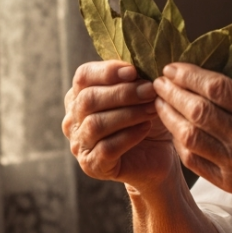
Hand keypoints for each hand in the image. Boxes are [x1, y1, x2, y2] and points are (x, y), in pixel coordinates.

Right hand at [63, 61, 175, 190]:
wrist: (158, 156)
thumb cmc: (146, 119)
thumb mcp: (141, 94)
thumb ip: (133, 78)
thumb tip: (135, 67)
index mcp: (79, 96)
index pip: (83, 76)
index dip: (107, 71)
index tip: (133, 71)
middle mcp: (73, 119)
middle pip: (88, 99)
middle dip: (122, 93)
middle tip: (150, 90)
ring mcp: (79, 144)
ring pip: (96, 124)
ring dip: (129, 113)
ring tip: (152, 108)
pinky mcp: (92, 165)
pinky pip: (107, 148)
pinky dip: (129, 136)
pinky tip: (146, 128)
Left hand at [153, 63, 231, 202]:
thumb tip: (202, 77)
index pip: (216, 87)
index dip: (189, 75)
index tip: (172, 67)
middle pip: (198, 111)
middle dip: (173, 92)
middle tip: (158, 81)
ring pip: (190, 136)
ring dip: (169, 116)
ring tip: (159, 102)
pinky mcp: (230, 183)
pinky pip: (194, 160)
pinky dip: (180, 141)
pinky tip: (173, 127)